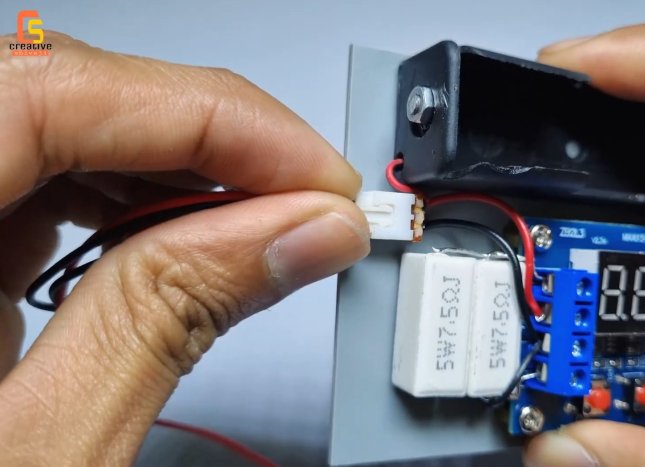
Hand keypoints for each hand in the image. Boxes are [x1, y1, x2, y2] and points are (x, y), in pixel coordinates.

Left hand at [0, 32, 368, 463]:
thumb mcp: (45, 450)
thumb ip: (171, 317)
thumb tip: (296, 234)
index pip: (53, 92)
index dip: (212, 117)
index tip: (313, 176)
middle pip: (56, 90)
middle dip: (206, 139)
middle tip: (304, 201)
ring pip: (55, 122)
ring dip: (175, 167)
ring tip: (261, 223)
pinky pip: (39, 174)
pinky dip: (128, 198)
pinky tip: (185, 235)